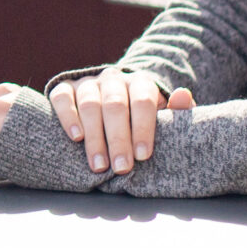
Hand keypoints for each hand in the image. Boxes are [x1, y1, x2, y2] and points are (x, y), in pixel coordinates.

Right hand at [46, 67, 193, 176]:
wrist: (111, 105)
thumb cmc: (141, 119)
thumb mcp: (163, 116)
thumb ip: (177, 111)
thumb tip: (184, 95)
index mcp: (140, 83)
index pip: (143, 101)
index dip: (143, 128)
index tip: (143, 156)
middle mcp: (113, 79)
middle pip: (115, 105)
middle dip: (119, 139)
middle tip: (121, 168)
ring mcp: (87, 83)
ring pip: (90, 104)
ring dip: (95, 137)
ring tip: (99, 166)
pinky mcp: (65, 89)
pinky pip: (62, 98)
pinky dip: (68, 116)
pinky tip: (76, 137)